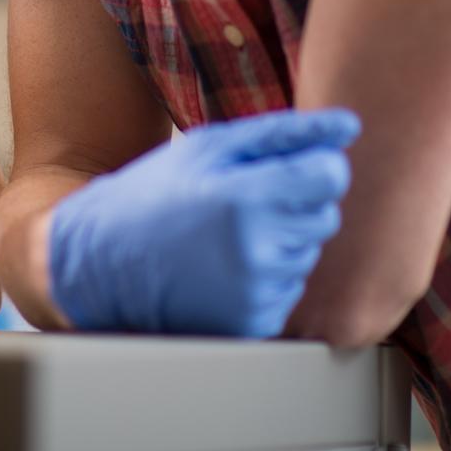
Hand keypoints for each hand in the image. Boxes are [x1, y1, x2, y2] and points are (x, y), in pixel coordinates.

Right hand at [48, 108, 358, 336]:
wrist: (100, 264)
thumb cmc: (156, 193)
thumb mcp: (211, 147)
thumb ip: (285, 133)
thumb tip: (350, 125)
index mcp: (245, 197)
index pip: (332, 176)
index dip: (312, 168)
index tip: (284, 169)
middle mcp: (256, 251)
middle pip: (326, 216)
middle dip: (294, 205)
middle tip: (241, 202)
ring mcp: (255, 294)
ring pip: (307, 254)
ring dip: (279, 242)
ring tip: (225, 236)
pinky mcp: (252, 325)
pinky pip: (289, 290)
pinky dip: (265, 277)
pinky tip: (223, 268)